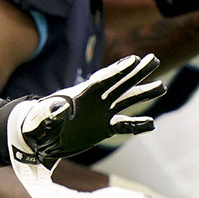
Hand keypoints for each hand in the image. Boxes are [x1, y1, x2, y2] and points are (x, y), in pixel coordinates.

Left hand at [11, 53, 164, 167]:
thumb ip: (51, 113)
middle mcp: (94, 100)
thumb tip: (60, 109)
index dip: (118, 70)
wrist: (38, 138)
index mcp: (80, 94)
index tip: (134, 60)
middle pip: (119, 83)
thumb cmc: (36, 125)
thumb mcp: (41, 119)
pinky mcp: (102, 128)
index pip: (103, 79)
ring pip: (126, 100)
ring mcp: (100, 113)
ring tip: (162, 86)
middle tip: (154, 59)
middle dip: (136, 72)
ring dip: (143, 93)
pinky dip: (136, 125)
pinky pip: (123, 125)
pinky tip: (151, 124)